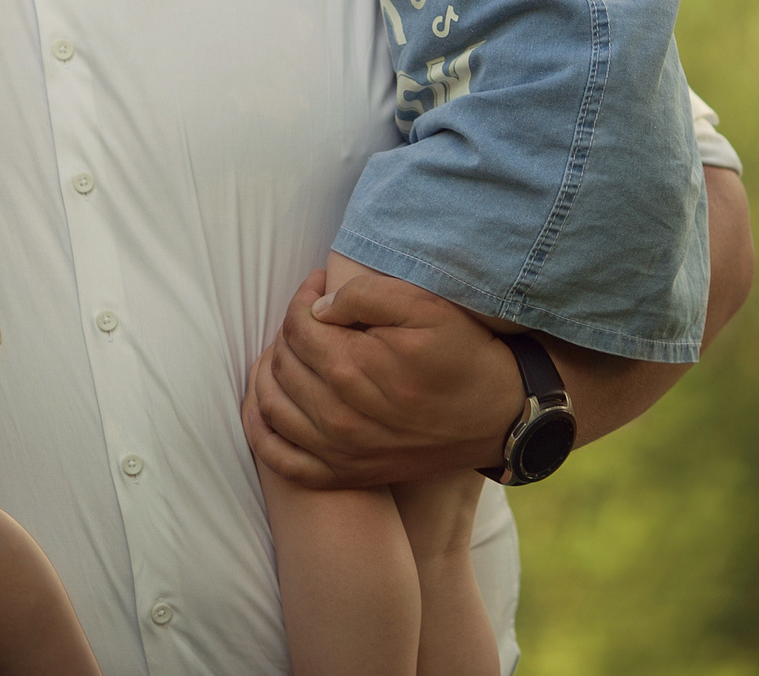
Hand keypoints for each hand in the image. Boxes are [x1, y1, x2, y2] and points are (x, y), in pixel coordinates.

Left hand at [243, 269, 520, 489]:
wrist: (497, 418)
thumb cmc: (463, 356)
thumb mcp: (425, 307)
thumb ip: (364, 295)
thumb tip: (317, 308)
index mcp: (353, 369)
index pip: (296, 327)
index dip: (302, 298)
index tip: (318, 285)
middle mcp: (337, 416)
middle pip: (281, 362)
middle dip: (289, 330)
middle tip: (312, 315)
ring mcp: (338, 450)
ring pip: (270, 404)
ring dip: (268, 371)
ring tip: (290, 349)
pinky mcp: (344, 474)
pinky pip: (280, 460)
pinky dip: (261, 430)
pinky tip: (266, 403)